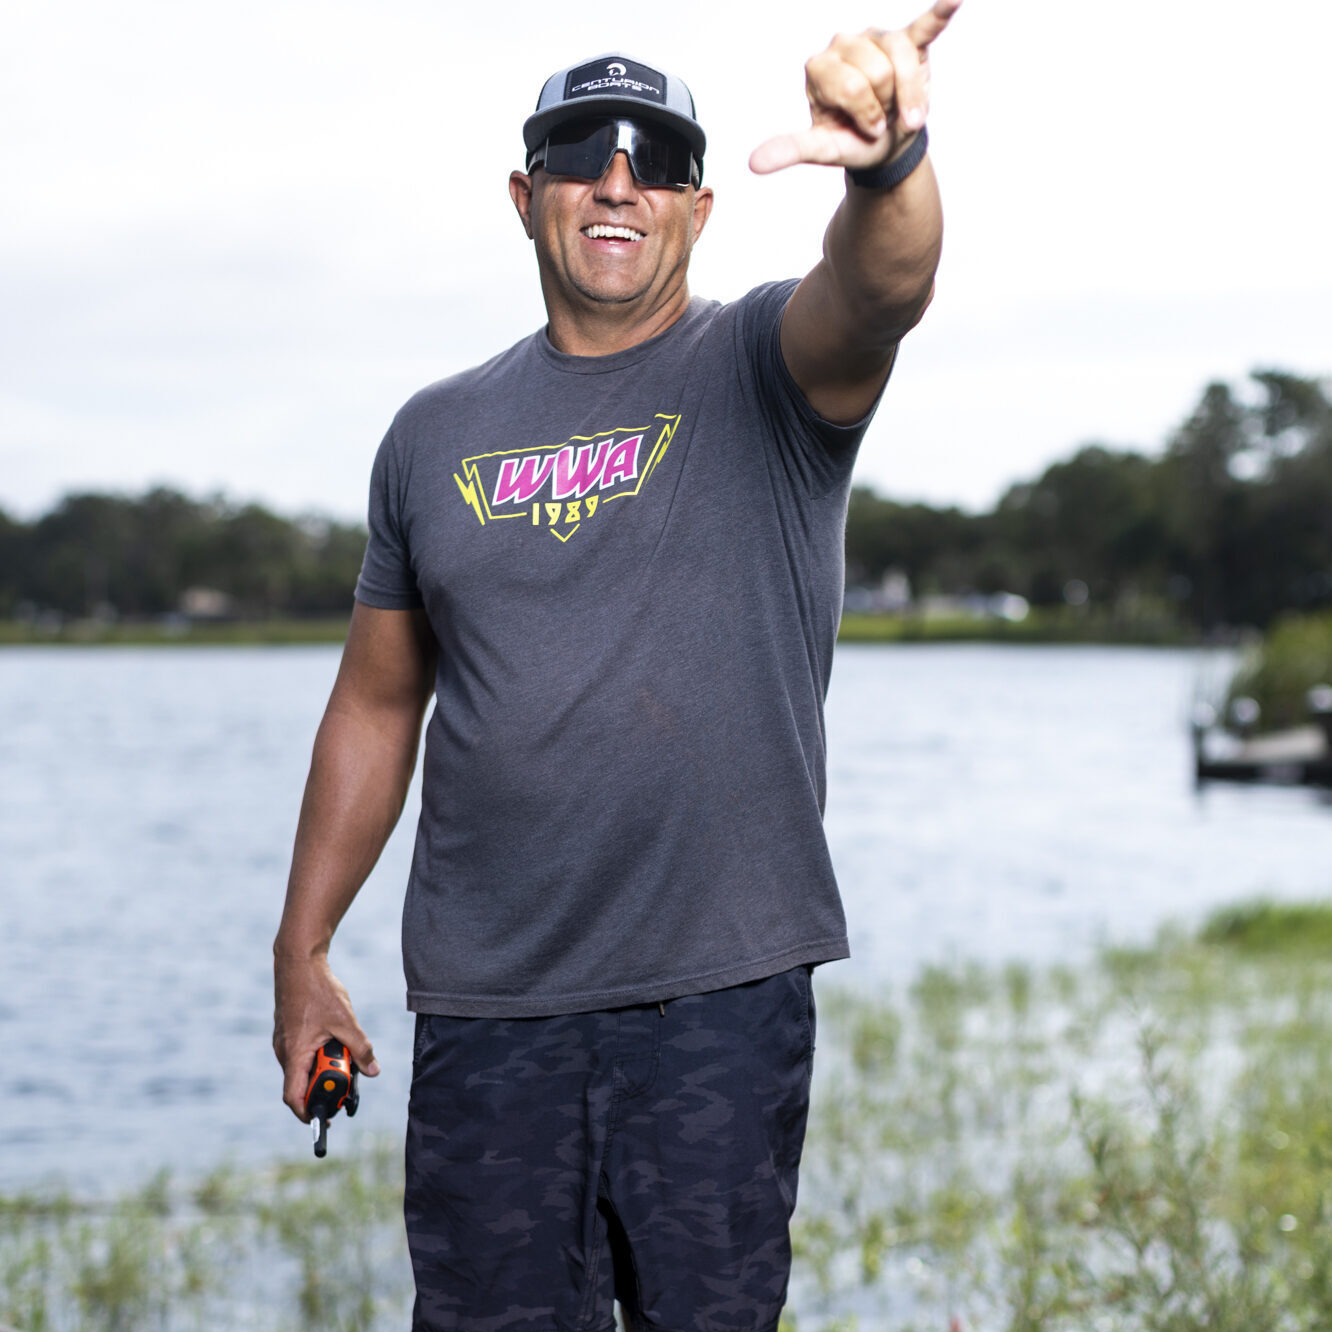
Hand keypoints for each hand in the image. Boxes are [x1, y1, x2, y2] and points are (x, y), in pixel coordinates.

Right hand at [273, 951, 378, 1122]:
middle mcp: (284, 1051)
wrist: (299, 961)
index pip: (293, 1096)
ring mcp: (284, 1041)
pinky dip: (318, 1054)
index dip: (308, 1112)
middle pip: (301, 1083)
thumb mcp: (346, 1020)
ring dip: (323, 1067)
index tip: (325, 1119)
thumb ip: (361, 1048)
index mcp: (294, 1054)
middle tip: (348, 1082)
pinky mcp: (289, 1032)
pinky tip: (335, 1040)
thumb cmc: (318, 989)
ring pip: (303, 1066)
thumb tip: (373, 1071)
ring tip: (345, 1055)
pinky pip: (302, 1053)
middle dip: (324, 1086)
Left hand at [749, 0, 960, 175]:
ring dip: (911, 97)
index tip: (865, 129)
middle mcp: (844, 42)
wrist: (886, 144)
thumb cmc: (852, 141)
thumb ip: (791, 150)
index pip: (851, 86)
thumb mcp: (822, 150)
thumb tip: (754, 164)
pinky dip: (942, 10)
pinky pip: (927, 24)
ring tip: (904, 110)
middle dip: (887, 107)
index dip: (867, 116)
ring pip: (903, 60)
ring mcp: (877, 37)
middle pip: (878, 72)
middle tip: (882, 117)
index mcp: (819, 66)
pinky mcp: (910, 38)